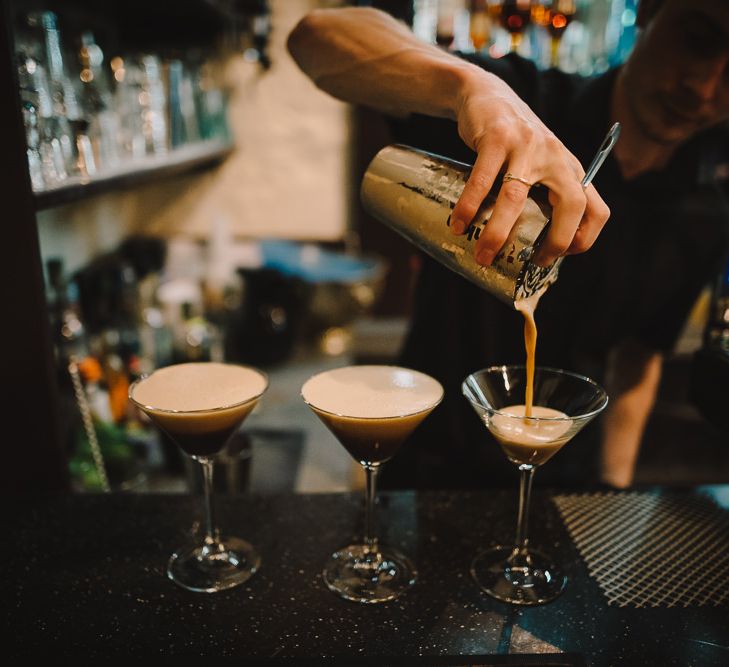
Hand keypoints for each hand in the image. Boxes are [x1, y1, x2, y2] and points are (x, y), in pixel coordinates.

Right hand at [451, 70, 609, 266]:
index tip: (555, 256)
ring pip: (516, 197)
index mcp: (570, 169)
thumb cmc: (512, 142)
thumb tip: (525, 248)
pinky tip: (459, 225)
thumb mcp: (539, 164)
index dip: (582, 239)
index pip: (596, 210)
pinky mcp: (497, 137)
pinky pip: (482, 180)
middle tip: (531, 263)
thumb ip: (541, 195)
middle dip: (554, 241)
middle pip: (571, 205)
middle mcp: (556, 157)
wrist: (487, 95)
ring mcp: (528, 145)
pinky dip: (469, 206)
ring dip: (498, 232)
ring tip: (482, 256)